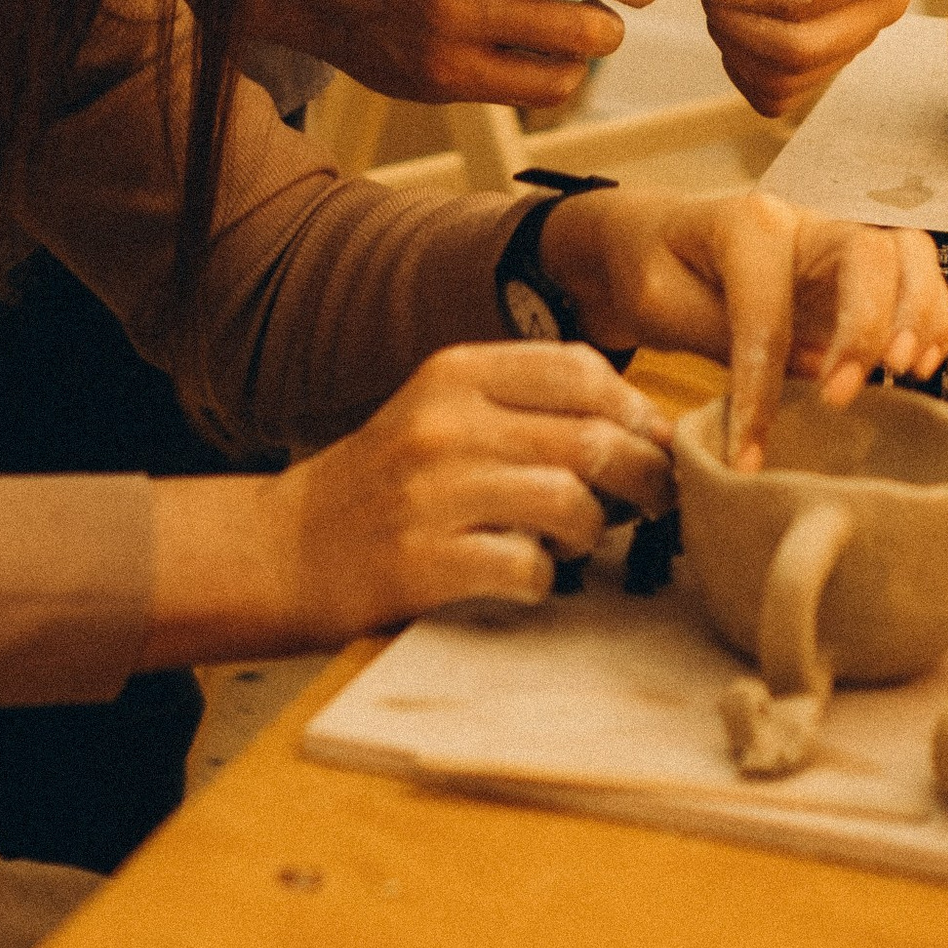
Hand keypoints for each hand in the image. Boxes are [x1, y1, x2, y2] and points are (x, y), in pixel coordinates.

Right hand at [270, 342, 676, 634]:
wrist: (289, 548)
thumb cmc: (386, 481)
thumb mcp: (441, 411)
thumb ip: (522, 405)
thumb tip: (636, 423)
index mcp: (454, 373)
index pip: (578, 369)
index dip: (635, 407)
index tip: (655, 440)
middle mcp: (445, 424)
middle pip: (590, 439)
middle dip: (644, 475)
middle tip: (658, 501)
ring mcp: (433, 494)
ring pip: (570, 503)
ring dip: (595, 530)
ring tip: (582, 540)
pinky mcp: (425, 563)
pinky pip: (528, 568)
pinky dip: (545, 578)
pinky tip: (530, 576)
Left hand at [544, 186, 947, 465]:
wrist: (656, 238)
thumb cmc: (654, 268)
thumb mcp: (658, 301)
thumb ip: (719, 335)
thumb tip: (780, 392)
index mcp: (748, 222)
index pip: (768, 306)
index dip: (761, 387)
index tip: (749, 454)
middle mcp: (806, 221)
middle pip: (868, 252)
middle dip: (866, 327)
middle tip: (845, 396)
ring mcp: (839, 241)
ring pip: (910, 253)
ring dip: (919, 315)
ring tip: (905, 374)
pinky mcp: (860, 271)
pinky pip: (919, 278)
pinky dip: (934, 319)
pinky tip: (918, 368)